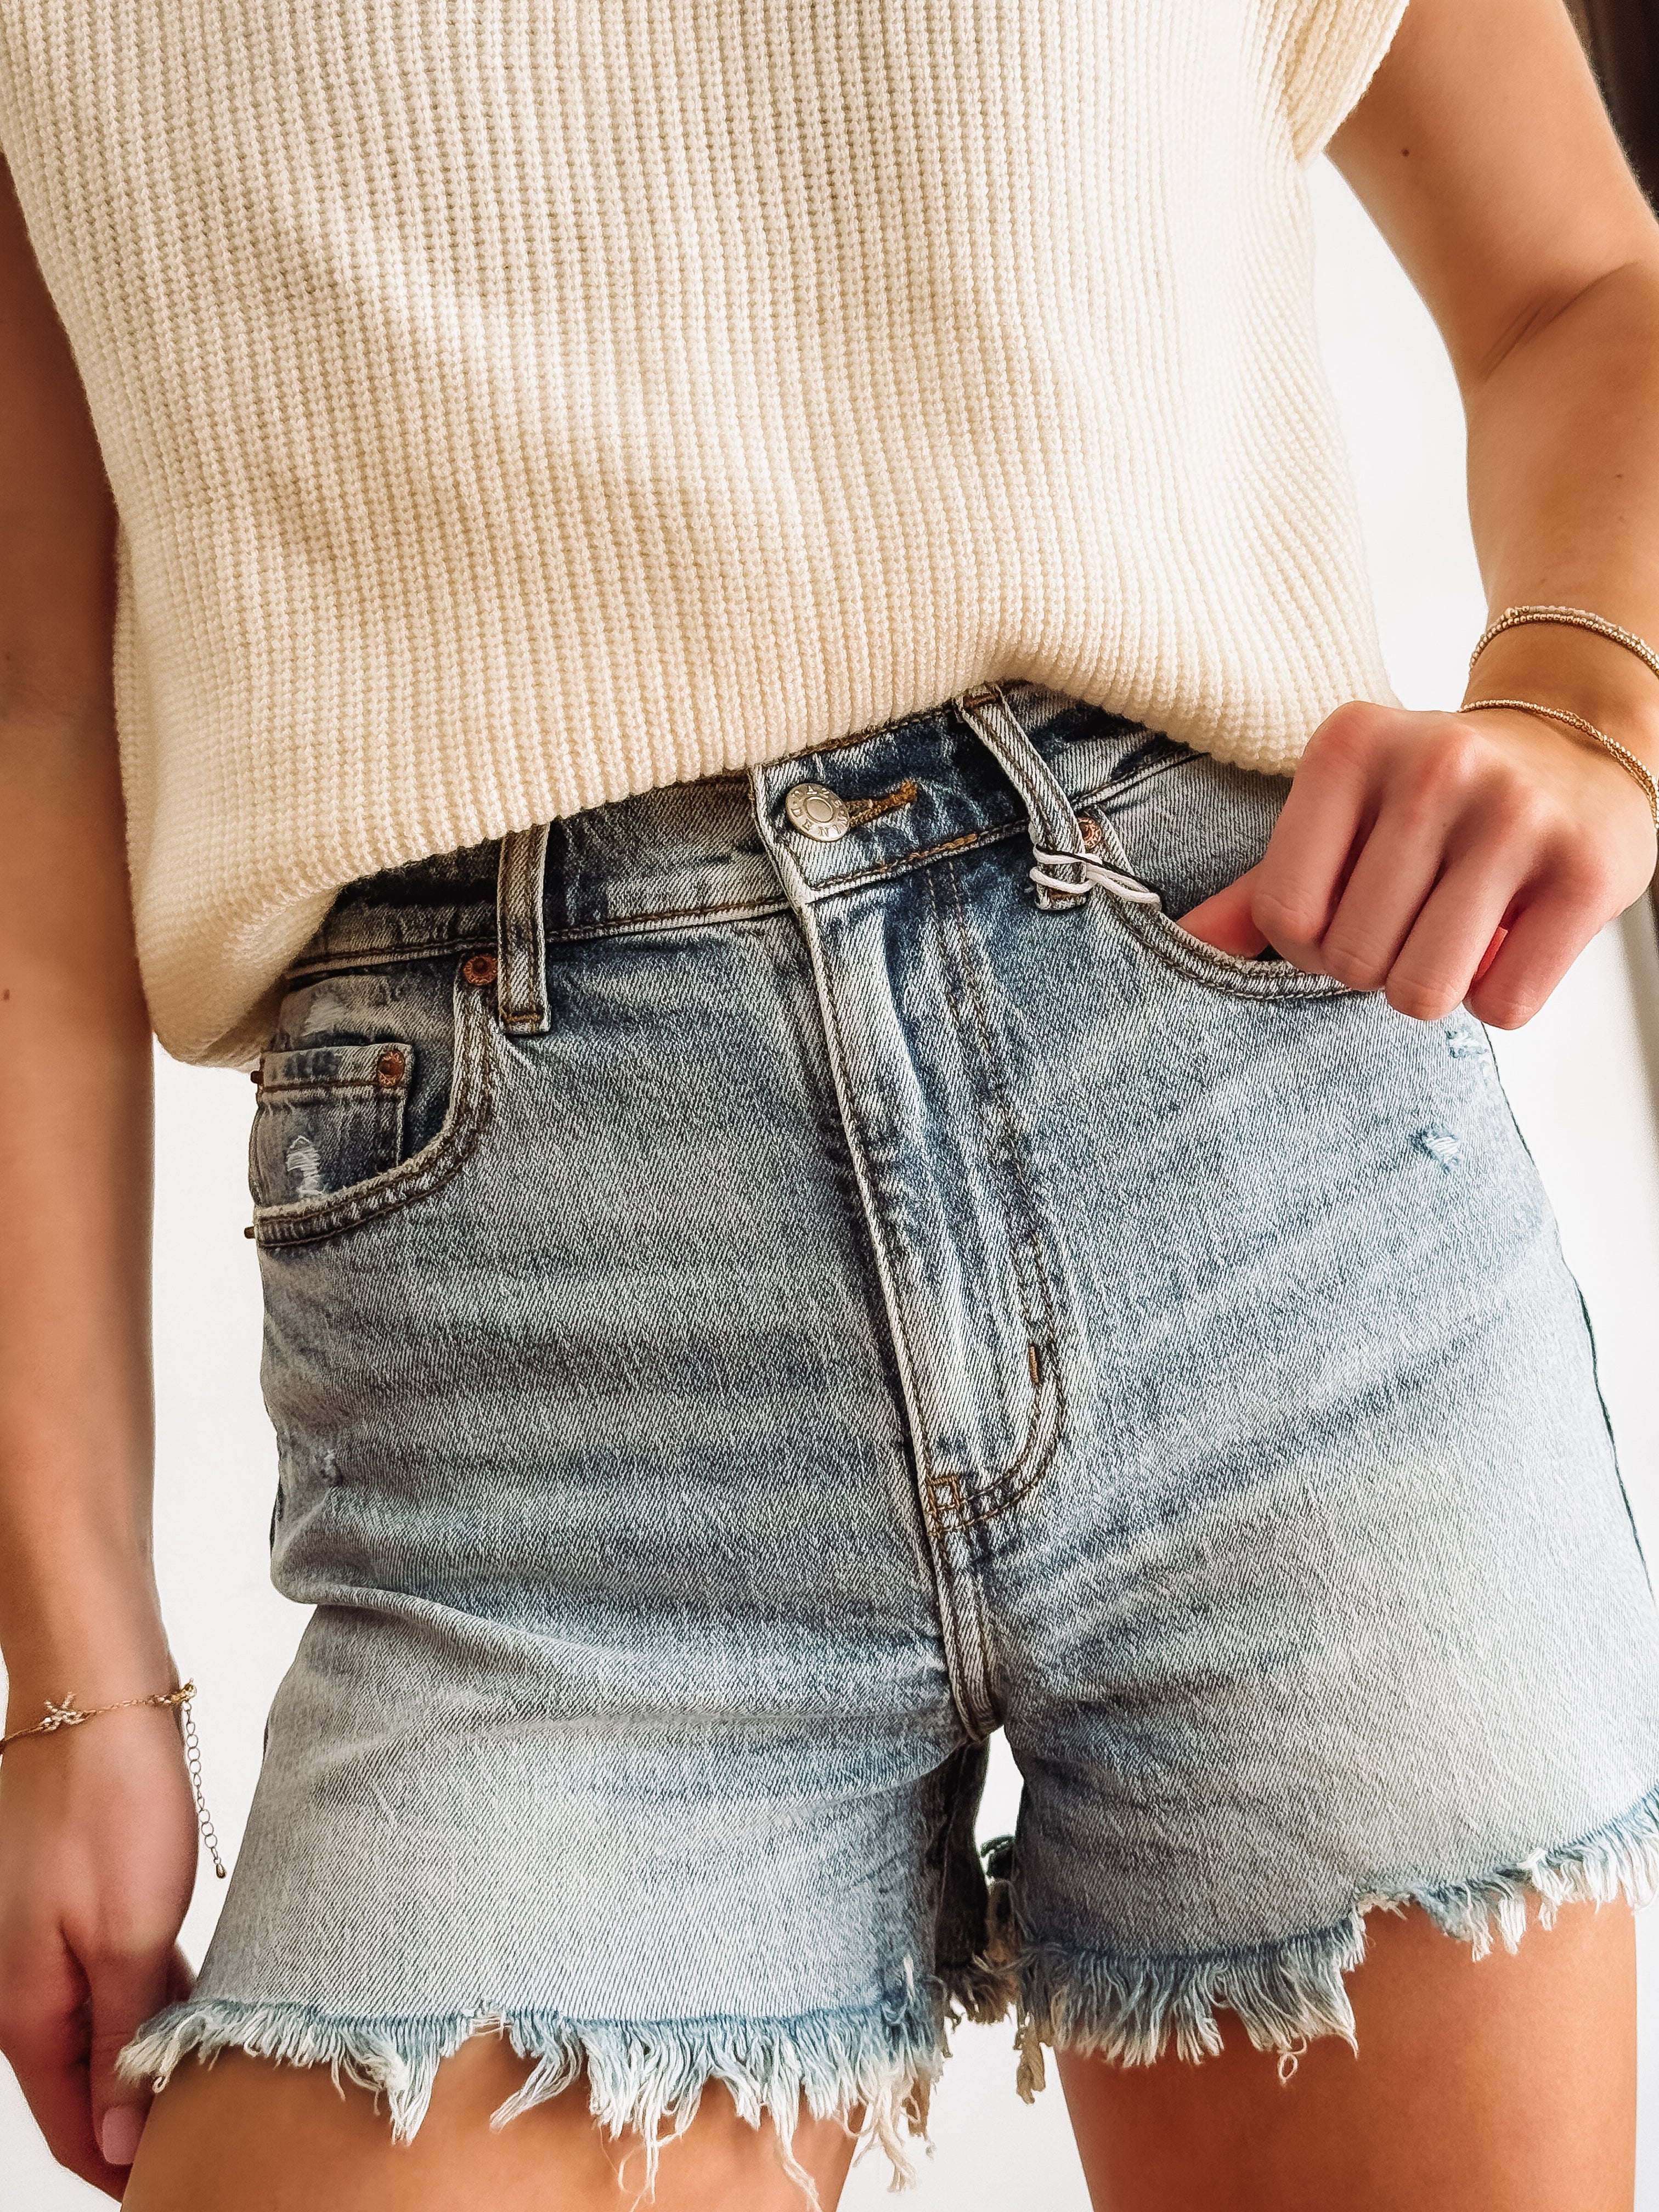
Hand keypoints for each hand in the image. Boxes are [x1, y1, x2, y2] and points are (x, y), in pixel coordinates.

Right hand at [0, 1704, 197, 2195]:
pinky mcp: (83, 1903)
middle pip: (84, 2089)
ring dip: (150, 2062)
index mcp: (26, 2008)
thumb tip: (120, 2137)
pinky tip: (199, 2010)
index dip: (124, 2169)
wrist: (97, 1700)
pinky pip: (117, 1979)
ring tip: (214, 2091)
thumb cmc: (109, 1803)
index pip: (74, 2127)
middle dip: (139, 2125)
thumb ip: (121, 2038)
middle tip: (209, 2147)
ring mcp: (51, 1943)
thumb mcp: (127, 1934)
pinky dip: (153, 2004)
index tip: (179, 2190)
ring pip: (104, 2032)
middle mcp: (28, 1985)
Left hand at [1176, 700, 1657, 1025]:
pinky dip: (1499, 995)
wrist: (1573, 745)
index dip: (1310, 947)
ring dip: (1432, 989)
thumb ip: (1266, 883)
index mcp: (1351, 745)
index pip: (1287, 913)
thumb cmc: (1436, 799)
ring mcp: (1518, 813)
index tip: (1346, 919)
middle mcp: (1436, 766)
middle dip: (1374, 968)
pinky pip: (1504, 1001)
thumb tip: (1185, 943)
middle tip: (1410, 926)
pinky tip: (1509, 938)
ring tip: (1454, 935)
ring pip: (1424, 990)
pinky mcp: (1589, 867)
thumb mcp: (1343, 813)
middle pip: (1354, 959)